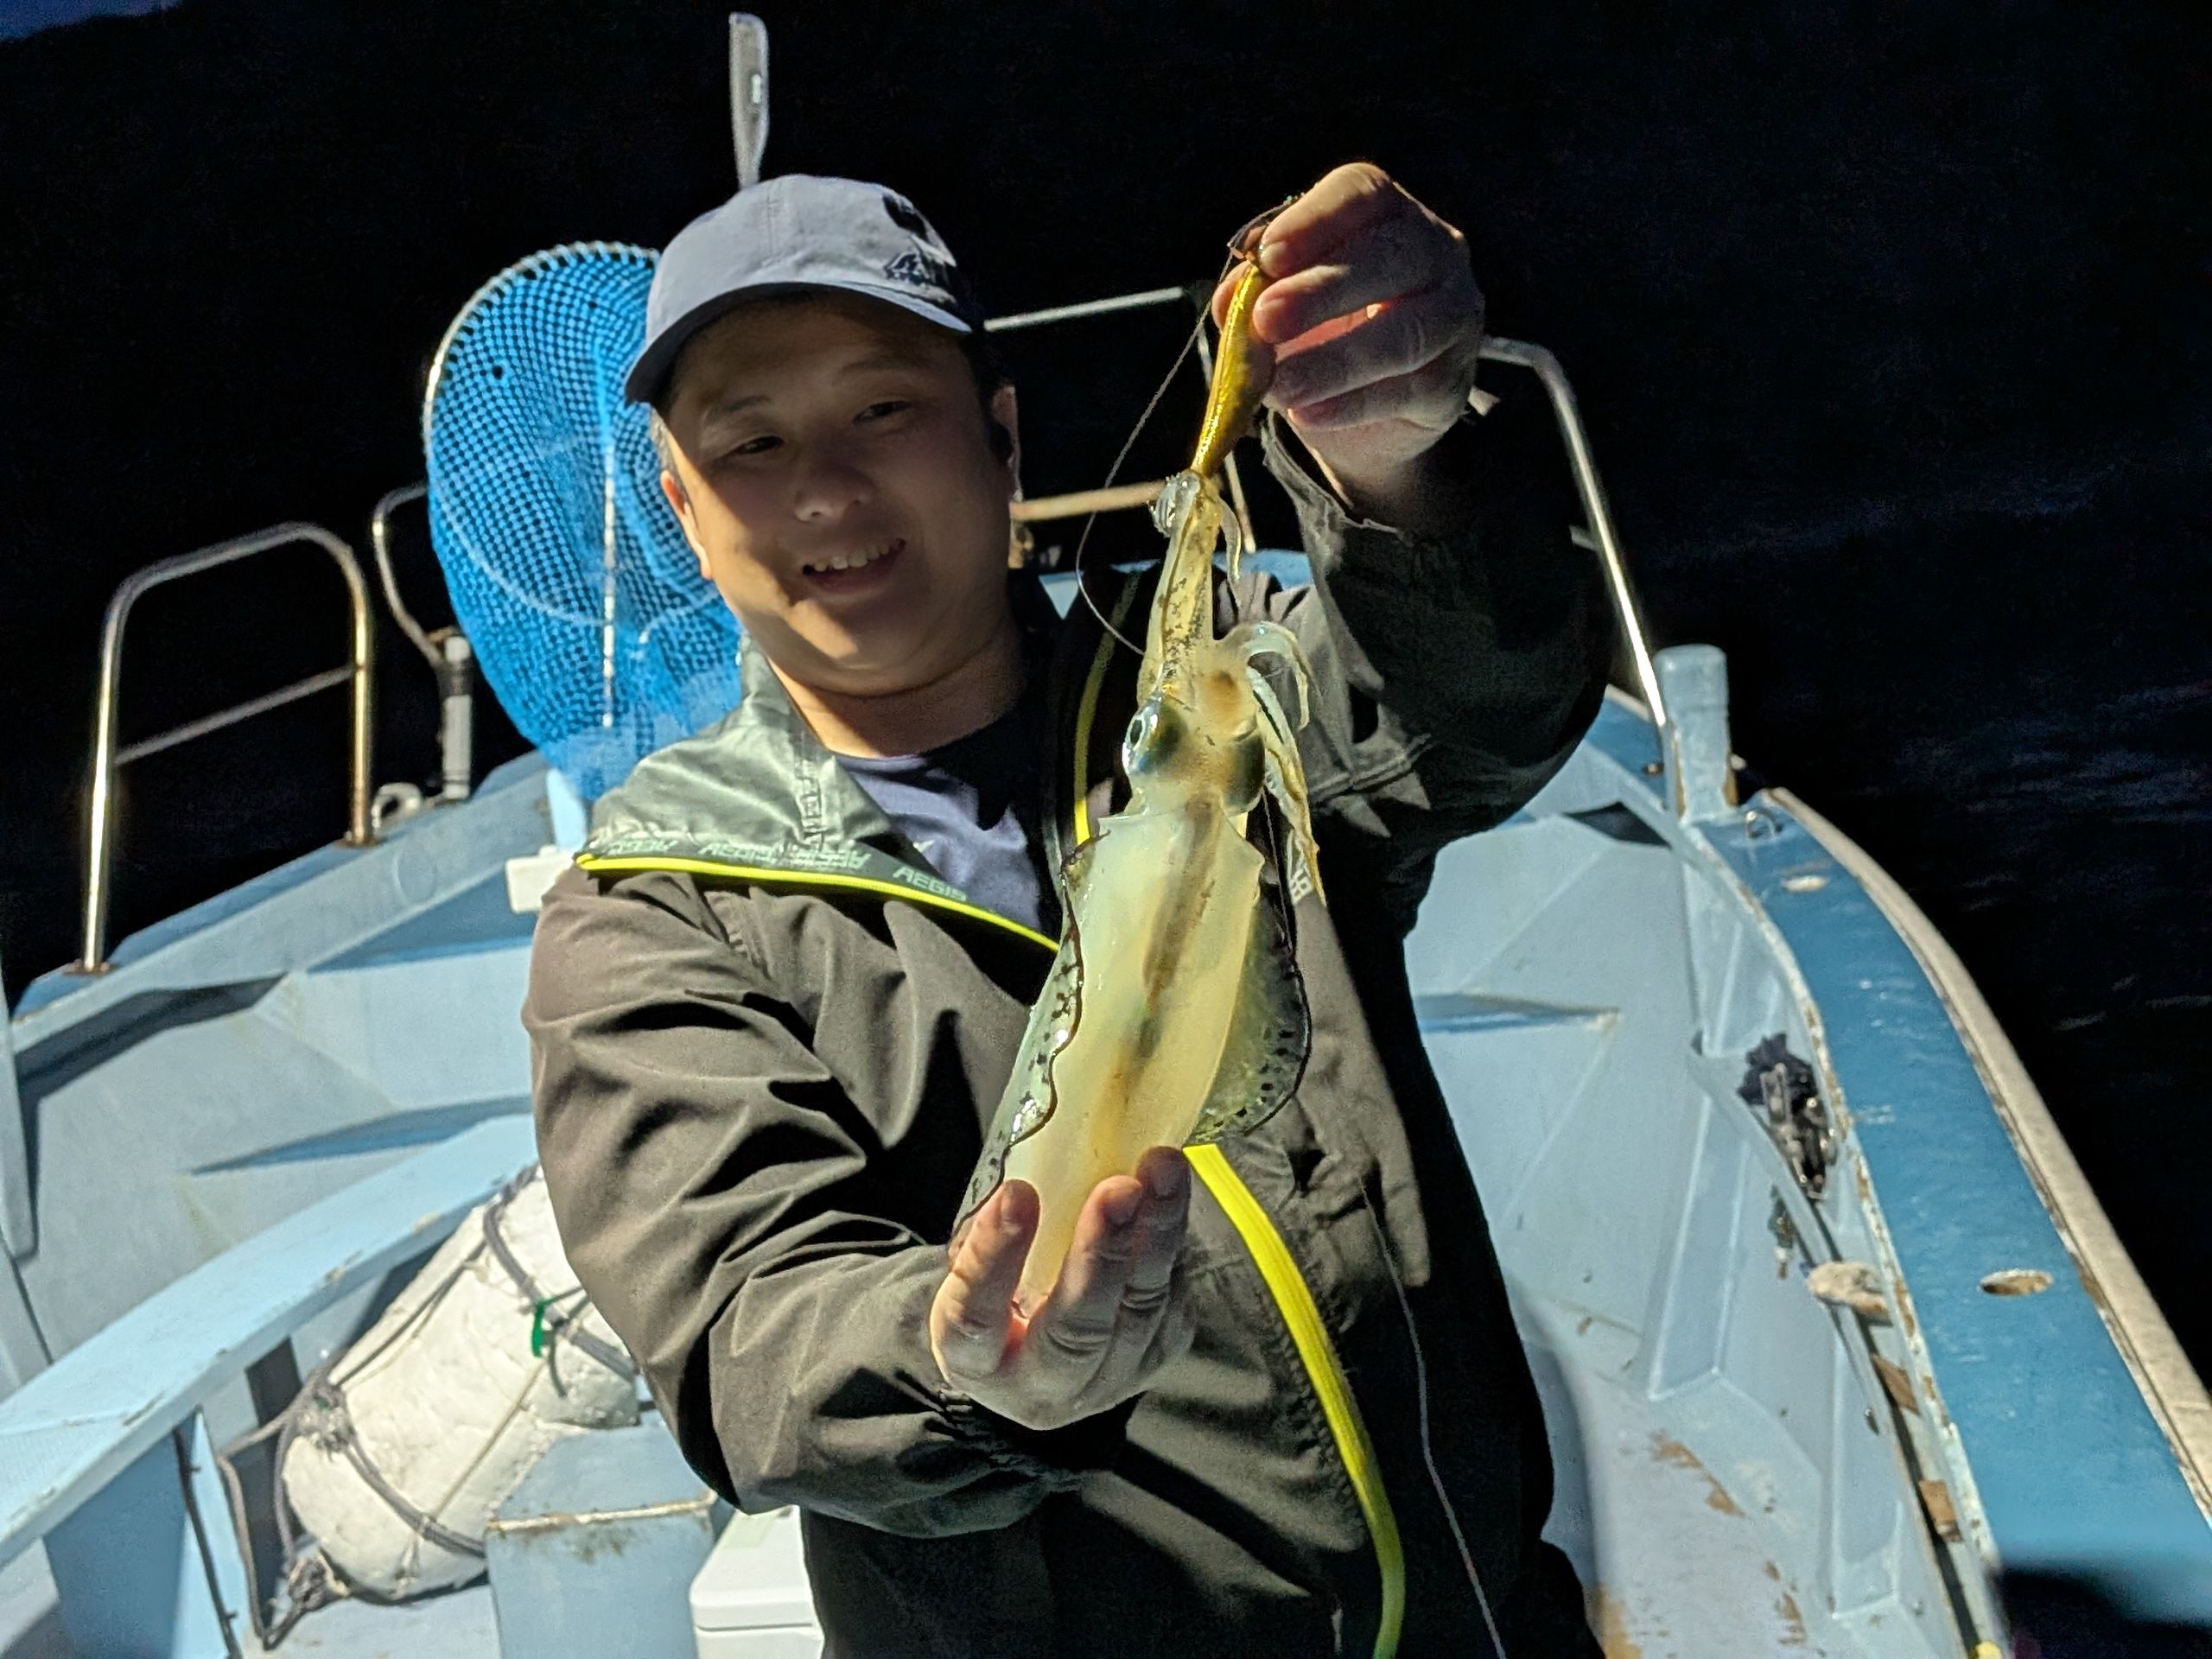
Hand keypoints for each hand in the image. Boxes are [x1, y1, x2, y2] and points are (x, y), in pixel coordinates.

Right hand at [929, 1148, 1193, 1432]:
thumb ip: (991, 1233)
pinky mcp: (1154, 1359)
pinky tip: (1172, 1196)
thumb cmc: (998, 1298)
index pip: (978, 1318)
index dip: (996, 1256)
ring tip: (1163, 1171)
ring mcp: (1107, 1379)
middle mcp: (1044, 1385)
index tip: (1017, 1194)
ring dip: (1156, 1235)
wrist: (1038, 1352)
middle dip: (1100, 1252)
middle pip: (1077, 1330)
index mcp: (978, 1362)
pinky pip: (1172, 1303)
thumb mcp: (973, 1268)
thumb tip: (1031, 1174)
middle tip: (1118, 1190)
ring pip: (1141, 1312)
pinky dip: (1174, 1244)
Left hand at [1213, 162, 1483, 520]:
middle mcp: (1436, 252)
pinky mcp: (1454, 379)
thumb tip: (1231, 304)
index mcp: (1389, 213)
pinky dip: (1351, 404)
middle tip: (1266, 320)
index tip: (1267, 257)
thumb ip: (1257, 294)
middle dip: (1322, 290)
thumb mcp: (1284, 303)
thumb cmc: (1323, 330)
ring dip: (1336, 361)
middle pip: (1389, 258)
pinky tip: (1308, 414)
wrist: (1366, 408)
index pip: (1362, 194)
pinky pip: (1408, 390)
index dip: (1314, 221)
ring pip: (1405, 333)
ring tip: (1281, 385)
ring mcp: (1454, 315)